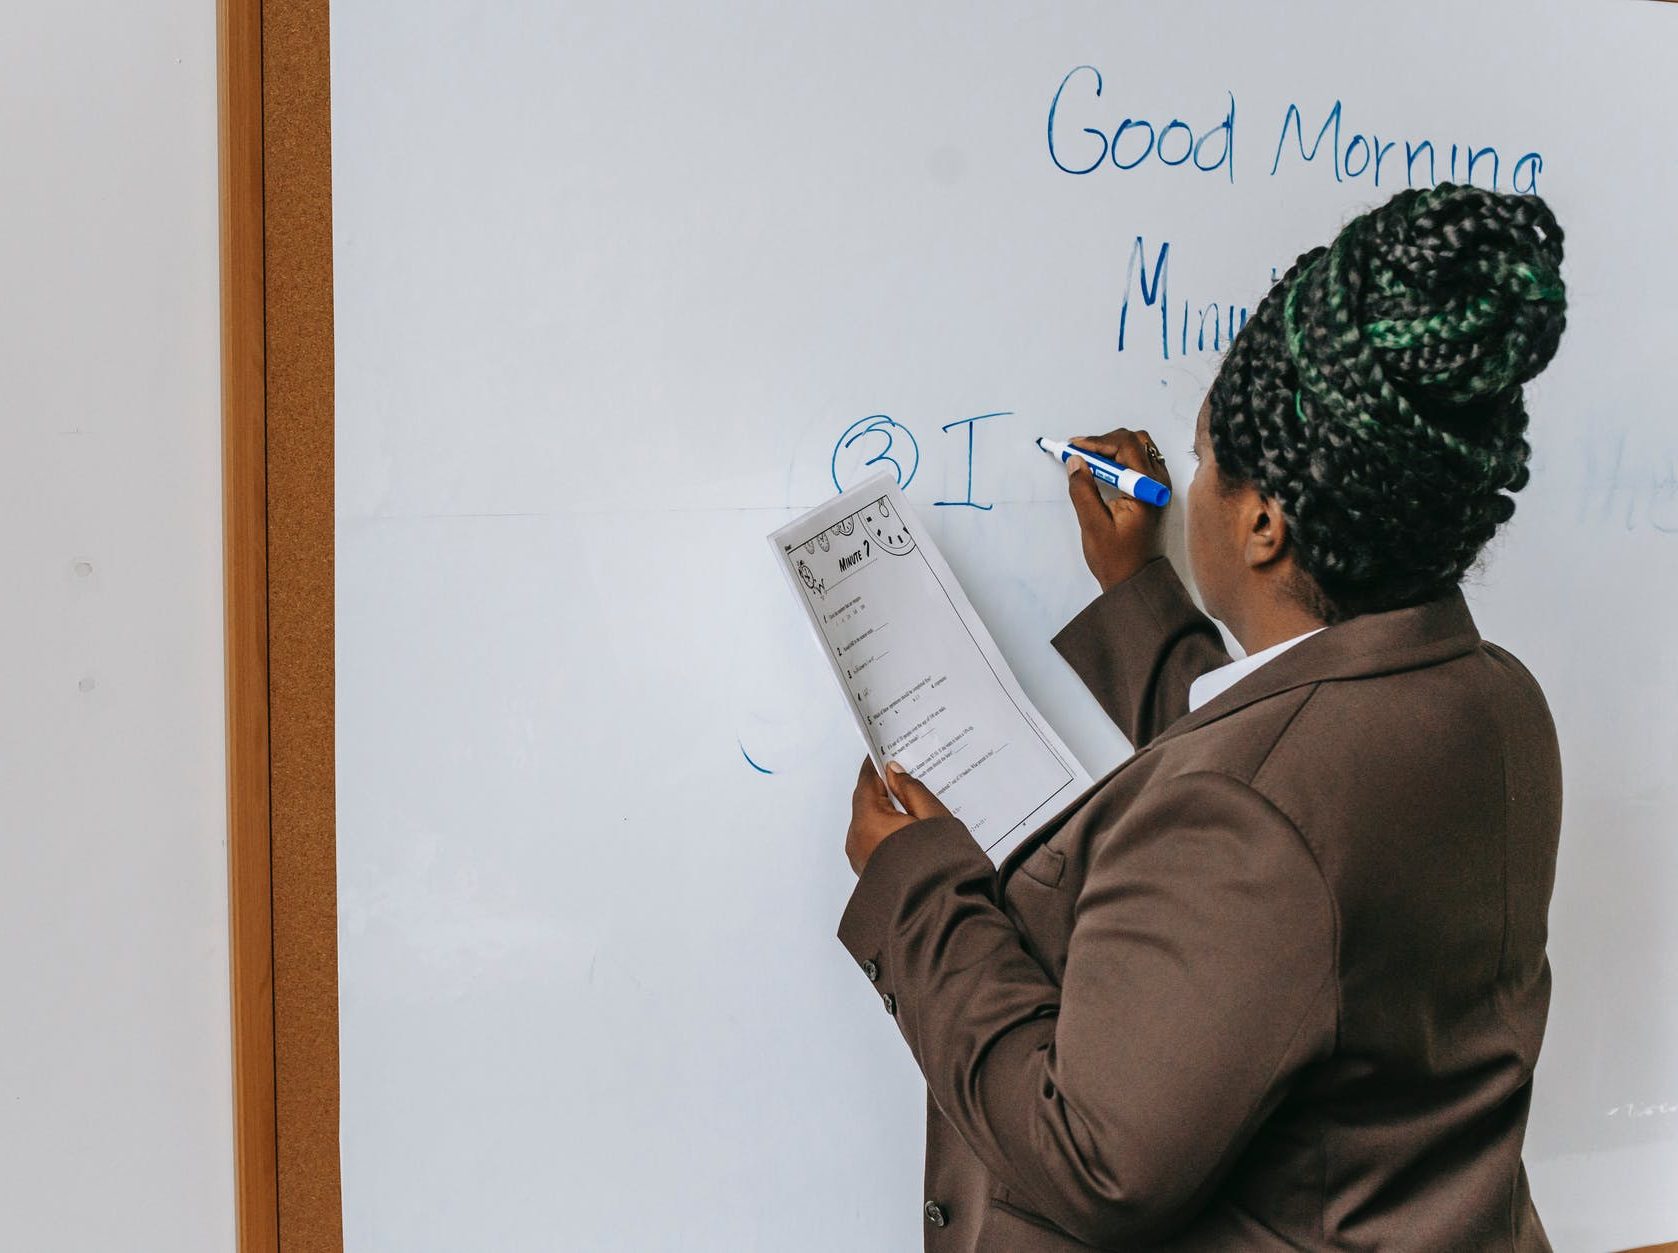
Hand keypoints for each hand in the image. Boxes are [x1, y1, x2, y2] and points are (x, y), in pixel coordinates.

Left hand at [845, 756, 951, 875]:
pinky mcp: (868, 871)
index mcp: (868, 821)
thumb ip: (911, 789)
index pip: (866, 782)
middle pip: (866, 802)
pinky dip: (885, 829)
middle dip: (883, 789)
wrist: (937, 912)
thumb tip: (893, 771)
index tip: (885, 751)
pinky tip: (906, 827)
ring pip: (869, 822)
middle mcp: (857, 839)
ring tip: (910, 802)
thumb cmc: (937, 864)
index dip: (877, 765)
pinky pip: (873, 840)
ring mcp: (860, 857)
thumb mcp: (931, 816)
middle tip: (903, 774)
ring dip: (885, 810)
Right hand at [1065, 428, 1171, 591]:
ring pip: (1139, 448)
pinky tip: (1102, 470)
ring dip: (1112, 447)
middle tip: (1077, 452)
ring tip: (1087, 459)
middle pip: (1135, 441)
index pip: (1125, 446)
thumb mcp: (1094, 525)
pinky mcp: (1154, 492)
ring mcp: (1159, 486)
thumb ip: (1083, 490)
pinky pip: (1140, 462)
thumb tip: (1075, 462)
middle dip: (1103, 442)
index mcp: (1148, 489)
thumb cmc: (1117, 559)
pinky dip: (1120, 458)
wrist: (1137, 581)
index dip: (1096, 443)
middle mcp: (1159, 483)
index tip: (1072, 448)